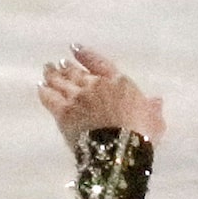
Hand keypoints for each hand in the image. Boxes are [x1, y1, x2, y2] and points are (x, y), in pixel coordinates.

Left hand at [37, 46, 165, 158]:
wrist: (119, 150)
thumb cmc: (141, 135)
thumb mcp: (154, 121)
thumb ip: (153, 109)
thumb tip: (157, 100)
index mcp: (118, 83)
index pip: (98, 63)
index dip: (85, 55)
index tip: (75, 49)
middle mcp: (95, 85)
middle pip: (76, 73)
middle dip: (66, 67)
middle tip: (57, 64)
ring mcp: (78, 98)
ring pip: (61, 82)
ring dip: (53, 75)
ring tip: (46, 70)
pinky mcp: (64, 113)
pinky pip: (50, 98)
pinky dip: (44, 91)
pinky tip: (40, 87)